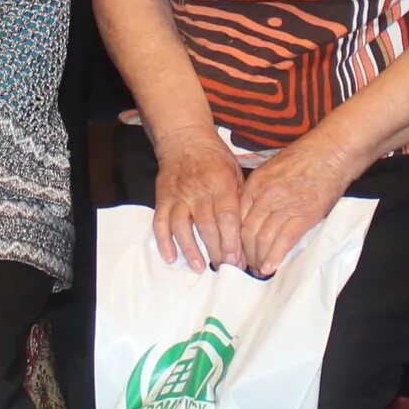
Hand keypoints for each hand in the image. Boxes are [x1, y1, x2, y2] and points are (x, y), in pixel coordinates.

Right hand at [151, 133, 247, 269]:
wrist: (184, 139)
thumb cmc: (215, 159)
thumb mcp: (235, 172)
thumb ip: (239, 199)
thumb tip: (248, 231)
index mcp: (220, 183)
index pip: (228, 217)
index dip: (232, 241)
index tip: (238, 260)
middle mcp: (198, 190)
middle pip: (207, 226)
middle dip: (216, 250)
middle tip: (224, 269)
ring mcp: (178, 195)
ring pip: (182, 226)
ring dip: (190, 249)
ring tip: (200, 267)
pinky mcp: (162, 198)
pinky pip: (160, 222)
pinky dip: (163, 241)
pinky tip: (171, 257)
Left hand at [236, 135, 355, 275]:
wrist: (331, 152)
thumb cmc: (305, 157)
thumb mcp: (272, 168)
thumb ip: (260, 190)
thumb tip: (255, 212)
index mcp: (255, 184)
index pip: (237, 218)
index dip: (236, 239)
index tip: (238, 250)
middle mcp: (265, 197)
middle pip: (247, 232)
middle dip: (246, 253)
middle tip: (248, 265)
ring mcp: (284, 206)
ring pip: (263, 239)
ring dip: (259, 259)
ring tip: (260, 269)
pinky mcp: (303, 216)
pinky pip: (284, 241)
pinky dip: (275, 257)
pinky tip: (271, 267)